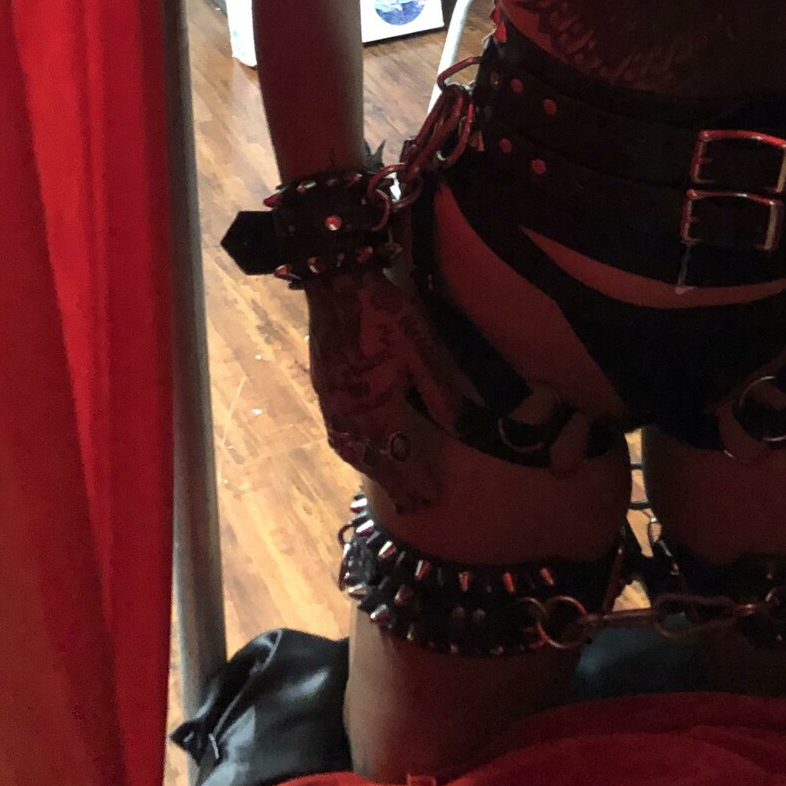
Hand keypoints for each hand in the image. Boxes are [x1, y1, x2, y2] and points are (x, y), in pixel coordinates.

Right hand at [306, 269, 466, 513]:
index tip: (431, 498)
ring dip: (370, 468)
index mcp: (376, 408)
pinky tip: (359, 446)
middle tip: (413, 504)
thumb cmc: (385, 312)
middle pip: (371, 460)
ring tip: (390, 482)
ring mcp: (331, 401)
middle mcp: (349, 413)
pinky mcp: (323, 386)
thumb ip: (440, 392)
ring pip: (349, 448)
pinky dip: (351, 449)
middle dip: (394, 482)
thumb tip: (462, 428)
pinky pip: (336, 432)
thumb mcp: (422, 349)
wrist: (338, 282)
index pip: (398, 457)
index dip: (414, 480)